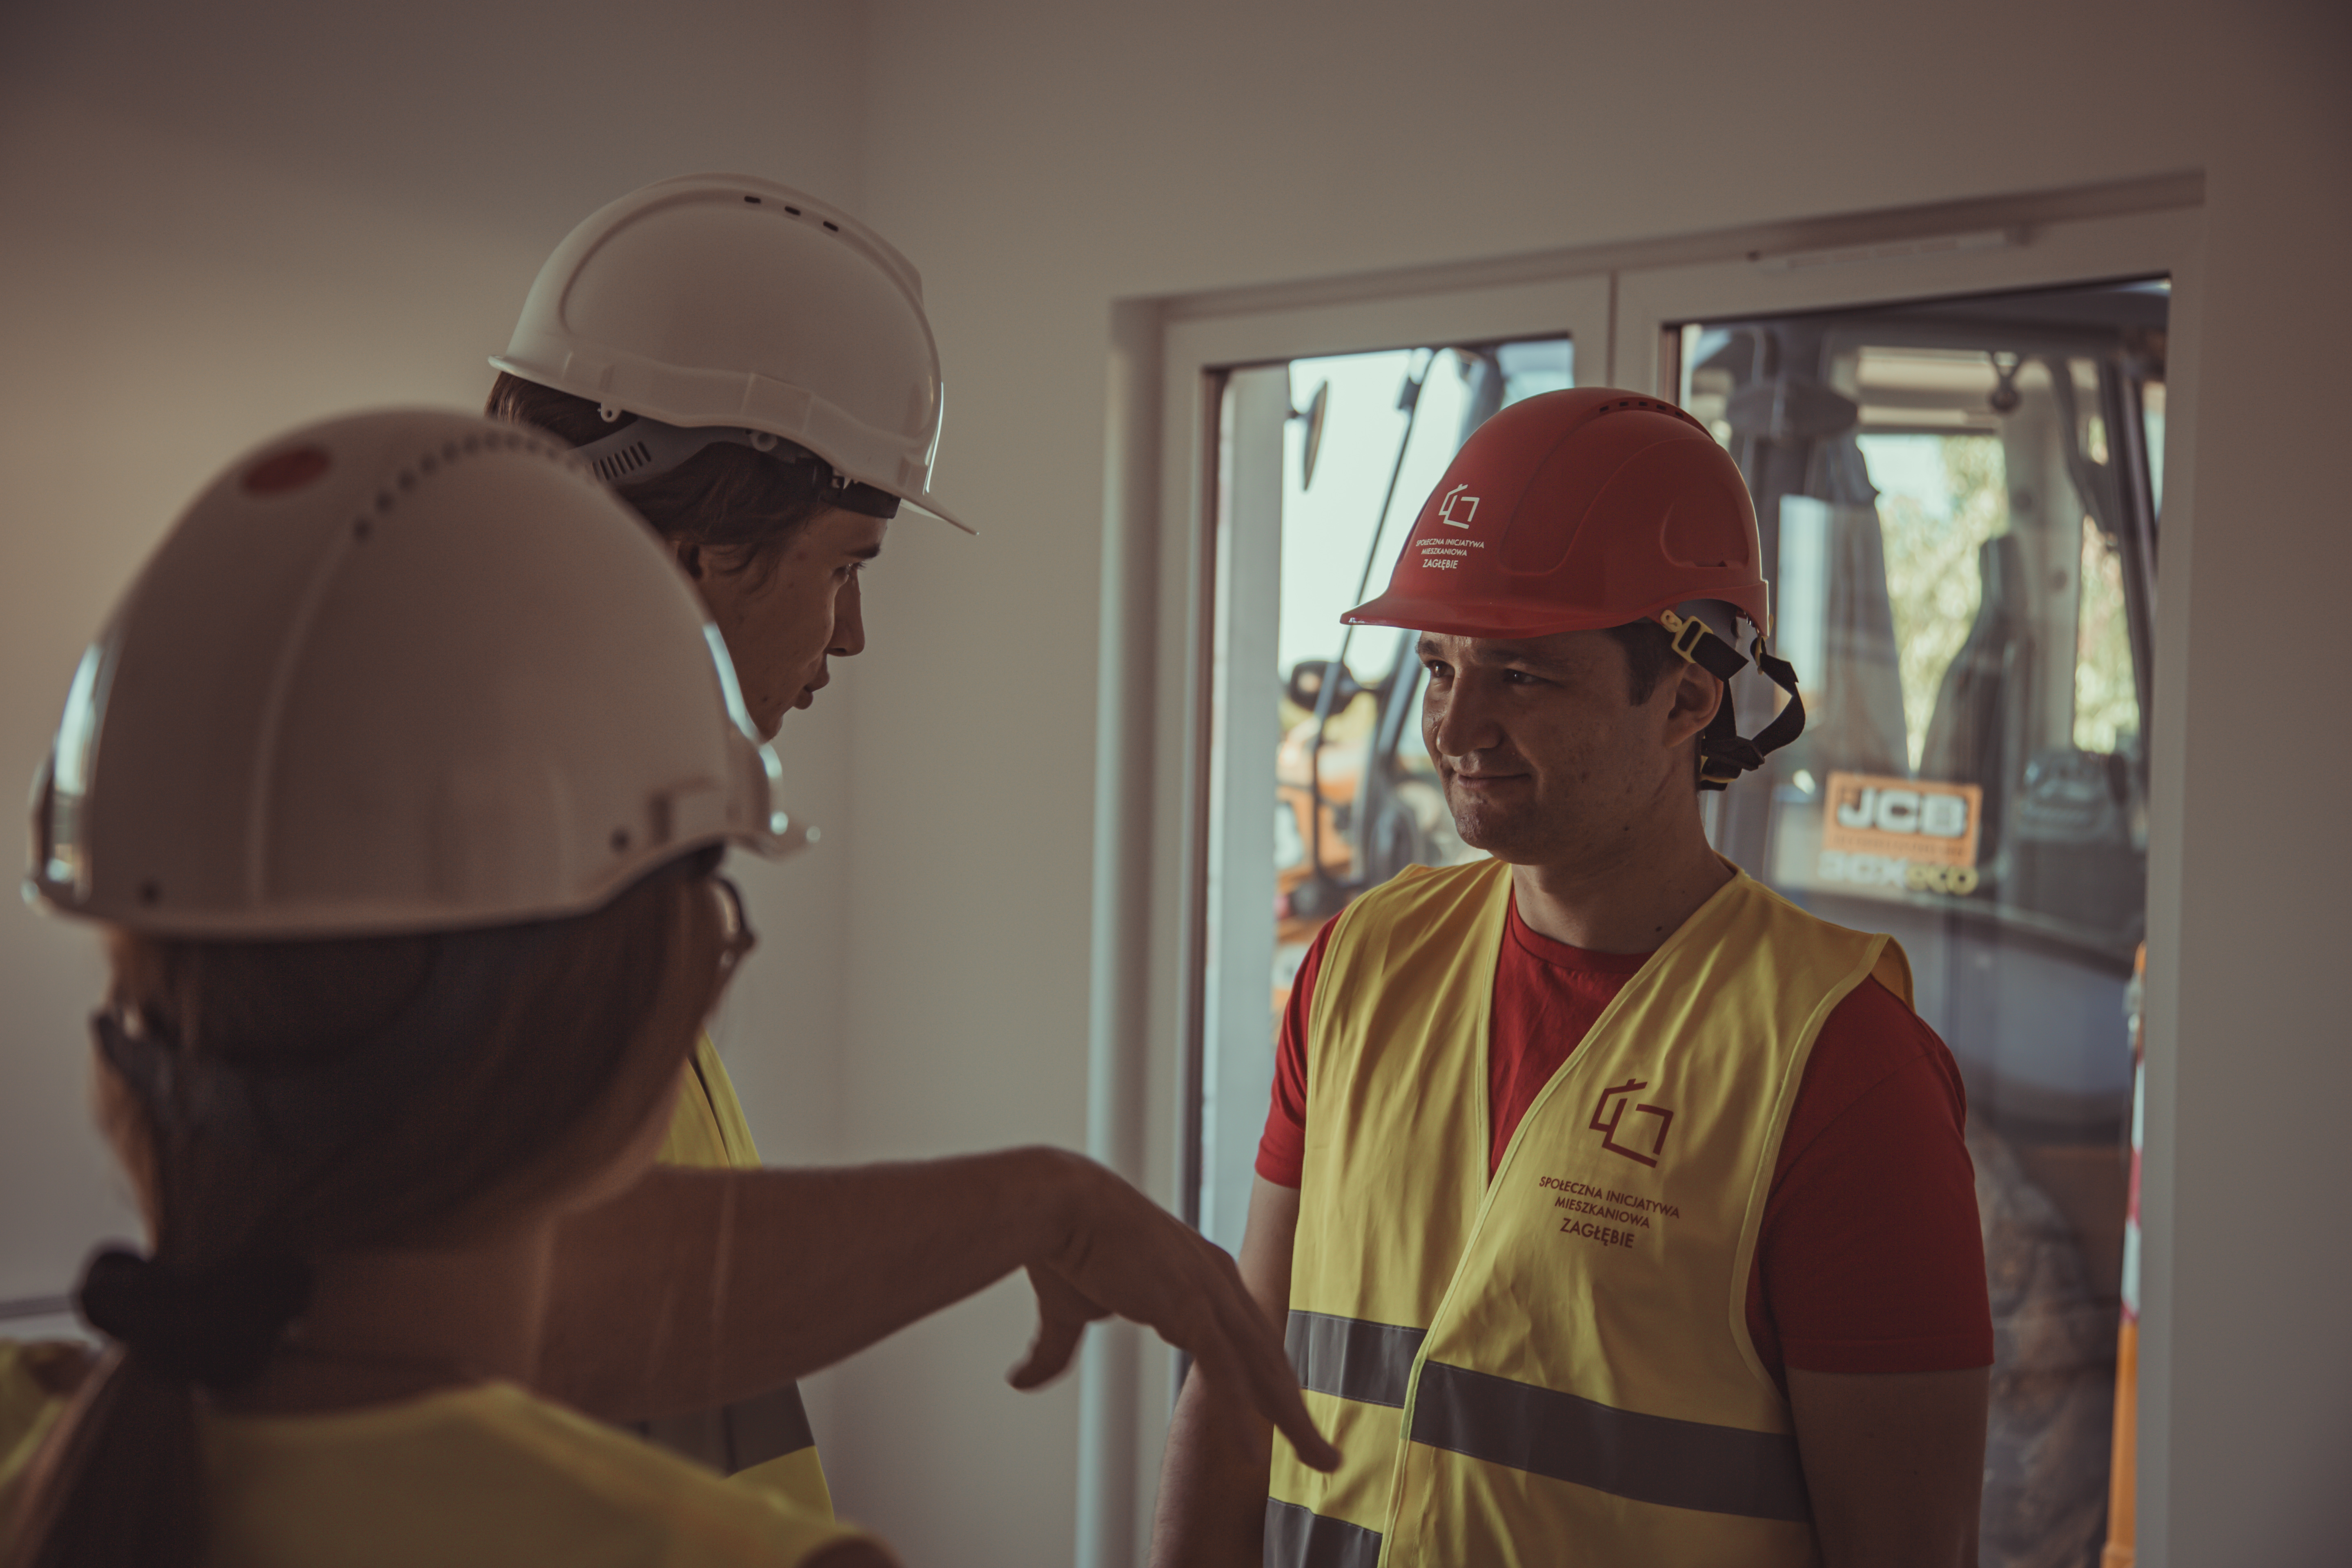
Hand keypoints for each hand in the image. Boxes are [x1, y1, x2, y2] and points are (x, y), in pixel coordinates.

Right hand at [1004, 1153, 1338, 1471]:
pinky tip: (1256, 1452)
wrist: (1060, 1204)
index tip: (1289, 1416)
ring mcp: (1209, 1294)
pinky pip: (1225, 1370)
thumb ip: (1058, 1349)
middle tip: (1324, 1455)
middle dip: (1300, 1411)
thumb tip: (1024, 1380)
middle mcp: (1219, 1283)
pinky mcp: (1189, 1306)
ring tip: (1320, 1463)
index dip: (1272, 1381)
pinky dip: (1241, 1412)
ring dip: (1294, 1421)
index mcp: (1203, 1278)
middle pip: (1271, 1359)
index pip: (1251, 1340)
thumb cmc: (1068, 1246)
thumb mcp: (1072, 1310)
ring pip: (1265, 1370)